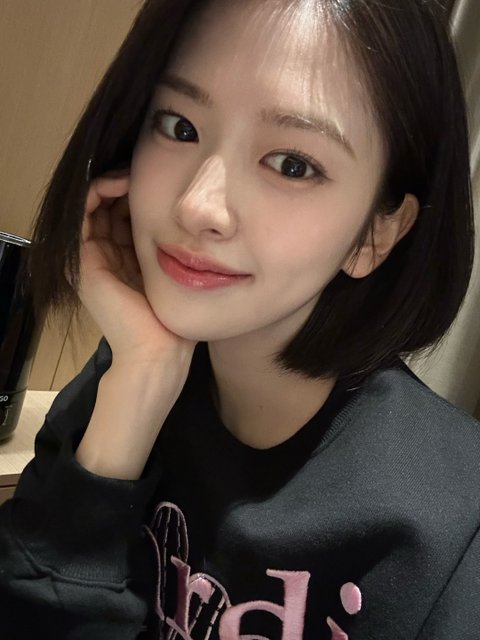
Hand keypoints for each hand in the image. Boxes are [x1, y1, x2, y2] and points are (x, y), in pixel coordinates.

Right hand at [78, 169, 195, 367]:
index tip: (160, 177)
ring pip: (95, 206)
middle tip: (144, 168)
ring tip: (133, 173)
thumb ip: (177, 248)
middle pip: (110, 207)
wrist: (159, 350)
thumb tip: (201, 218)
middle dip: (126, 183)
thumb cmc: (175, 317)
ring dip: (112, 183)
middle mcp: (107, 257)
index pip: (127, 214)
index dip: (140, 192)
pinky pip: (83, 215)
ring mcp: (92, 259)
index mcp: (127, 260)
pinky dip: (97, 193)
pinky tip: (121, 183)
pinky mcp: (84, 261)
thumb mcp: (178, 273)